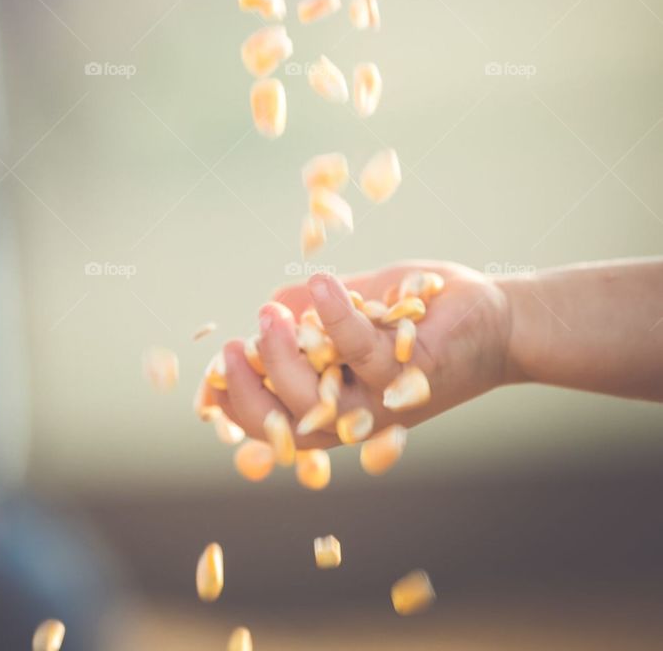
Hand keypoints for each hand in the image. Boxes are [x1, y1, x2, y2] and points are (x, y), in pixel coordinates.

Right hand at [215, 263, 513, 447]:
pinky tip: (319, 283)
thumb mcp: (362, 304)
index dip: (240, 409)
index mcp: (340, 402)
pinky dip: (337, 317)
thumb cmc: (427, 311)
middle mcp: (361, 412)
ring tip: (269, 315)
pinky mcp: (415, 373)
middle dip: (254, 393)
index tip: (209, 386)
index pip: (279, 422)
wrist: (498, 318)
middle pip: (292, 423)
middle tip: (234, 347)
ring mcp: (389, 398)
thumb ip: (317, 310)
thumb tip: (271, 303)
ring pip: (323, 400)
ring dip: (286, 360)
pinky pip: (365, 351)